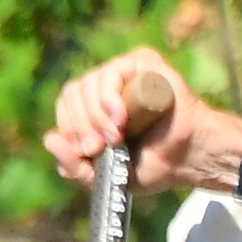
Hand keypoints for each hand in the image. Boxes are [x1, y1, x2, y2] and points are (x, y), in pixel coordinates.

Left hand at [43, 48, 223, 194]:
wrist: (192, 159)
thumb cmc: (156, 167)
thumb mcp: (107, 177)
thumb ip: (75, 168)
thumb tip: (49, 140)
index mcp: (95, 105)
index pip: (66, 105)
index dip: (69, 127)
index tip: (88, 151)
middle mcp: (107, 84)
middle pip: (73, 92)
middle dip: (81, 124)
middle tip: (101, 147)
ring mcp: (125, 71)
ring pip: (89, 83)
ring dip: (96, 115)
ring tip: (117, 137)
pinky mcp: (144, 63)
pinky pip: (112, 72)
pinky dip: (109, 96)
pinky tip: (121, 118)